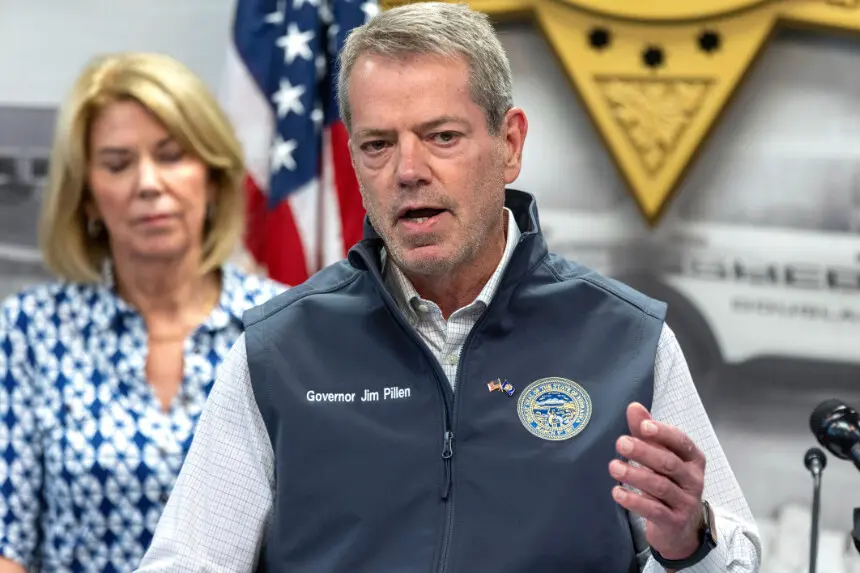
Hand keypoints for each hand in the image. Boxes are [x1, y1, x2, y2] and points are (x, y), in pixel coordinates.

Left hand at [608, 402, 707, 559]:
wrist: (681, 528)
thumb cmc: (669, 483)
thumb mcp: (661, 457)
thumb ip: (647, 432)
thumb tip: (634, 407)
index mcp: (693, 459)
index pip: (681, 442)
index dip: (663, 433)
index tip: (643, 426)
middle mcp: (693, 479)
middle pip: (669, 463)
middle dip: (644, 452)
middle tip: (621, 443)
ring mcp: (686, 502)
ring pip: (660, 486)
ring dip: (635, 475)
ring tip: (613, 467)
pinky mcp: (674, 522)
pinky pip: (654, 510)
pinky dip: (635, 501)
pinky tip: (617, 492)